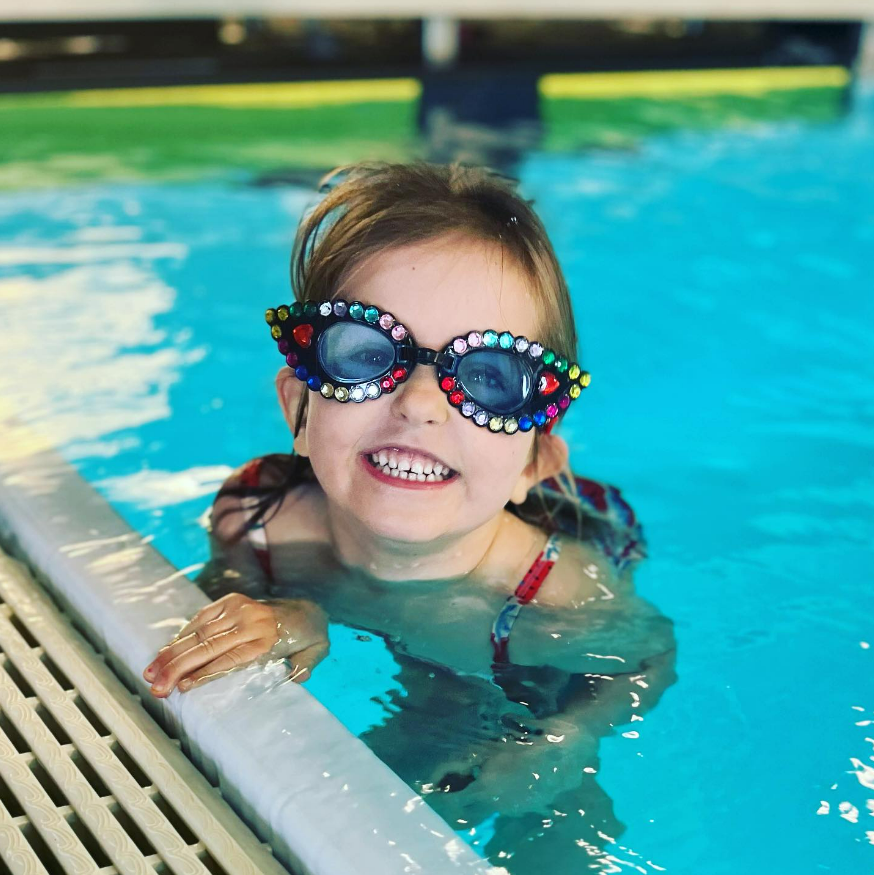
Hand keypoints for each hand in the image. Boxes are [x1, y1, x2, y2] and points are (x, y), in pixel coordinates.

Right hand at [142, 594, 328, 696]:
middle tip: (155, 687)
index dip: (203, 674)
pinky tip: (165, 653)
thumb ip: (301, 670)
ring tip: (150, 673)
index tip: (181, 688)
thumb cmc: (307, 640)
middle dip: (178, 668)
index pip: (229, 660)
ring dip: (172, 654)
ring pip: (199, 632)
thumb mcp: (313, 657)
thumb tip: (288, 679)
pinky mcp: (231, 600)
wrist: (309, 610)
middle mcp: (251, 622)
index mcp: (268, 640)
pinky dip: (182, 636)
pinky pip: (201, 619)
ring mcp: (239, 608)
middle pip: (208, 646)